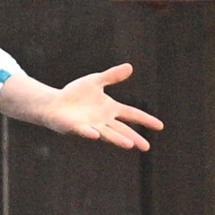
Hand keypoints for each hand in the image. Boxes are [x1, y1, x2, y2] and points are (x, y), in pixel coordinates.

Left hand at [0, 63, 162, 149]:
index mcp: (111, 109)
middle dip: (134, 138)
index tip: (160, 126)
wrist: (55, 103)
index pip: (132, 114)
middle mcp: (104, 120)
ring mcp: (91, 125)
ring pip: (107, 134)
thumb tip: (130, 67)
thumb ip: (111, 76)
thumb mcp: (95, 81)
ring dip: (118, 139)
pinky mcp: (76, 127)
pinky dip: (90, 132)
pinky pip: (85, 130)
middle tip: (146, 147)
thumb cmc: (75, 94)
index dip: (145, 119)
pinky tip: (96, 134)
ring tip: (130, 145)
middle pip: (123, 130)